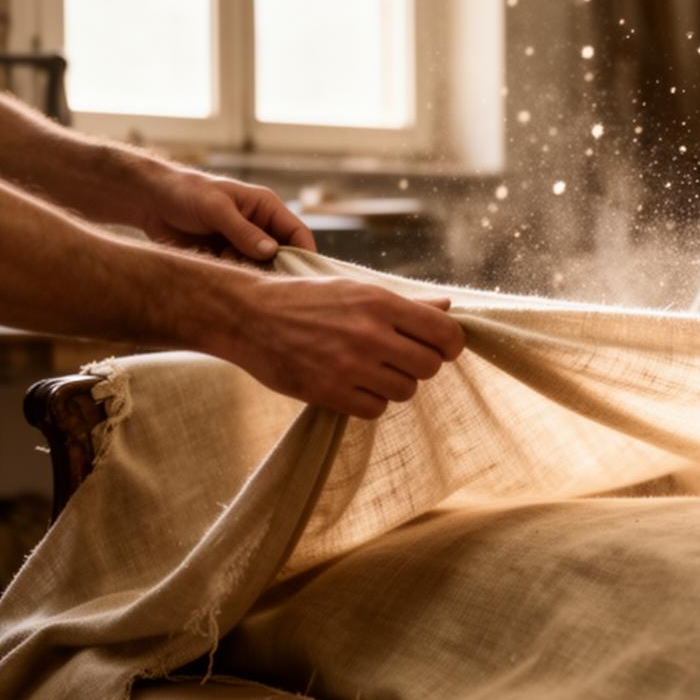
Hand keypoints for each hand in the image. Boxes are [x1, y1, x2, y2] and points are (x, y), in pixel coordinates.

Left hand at [141, 168, 316, 261]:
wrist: (150, 201)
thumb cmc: (186, 193)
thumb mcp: (216, 209)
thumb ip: (243, 231)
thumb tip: (271, 252)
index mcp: (266, 207)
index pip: (298, 233)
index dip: (304, 255)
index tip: (301, 278)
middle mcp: (259, 227)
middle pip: (283, 256)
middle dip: (275, 269)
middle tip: (261, 280)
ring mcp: (243, 244)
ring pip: (261, 268)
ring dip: (250, 274)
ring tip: (226, 264)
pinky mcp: (226, 256)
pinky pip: (240, 273)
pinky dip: (234, 277)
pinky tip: (216, 268)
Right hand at [224, 276, 465, 418]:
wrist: (249, 315)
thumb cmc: (307, 300)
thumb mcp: (356, 289)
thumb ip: (406, 304)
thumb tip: (449, 308)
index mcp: (380, 302)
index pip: (445, 333)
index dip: (450, 345)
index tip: (441, 348)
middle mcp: (370, 333)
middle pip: (430, 366)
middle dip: (421, 365)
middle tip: (400, 359)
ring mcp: (349, 365)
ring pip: (405, 391)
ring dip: (395, 385)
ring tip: (372, 370)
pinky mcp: (329, 392)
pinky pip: (376, 409)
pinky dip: (370, 401)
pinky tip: (354, 385)